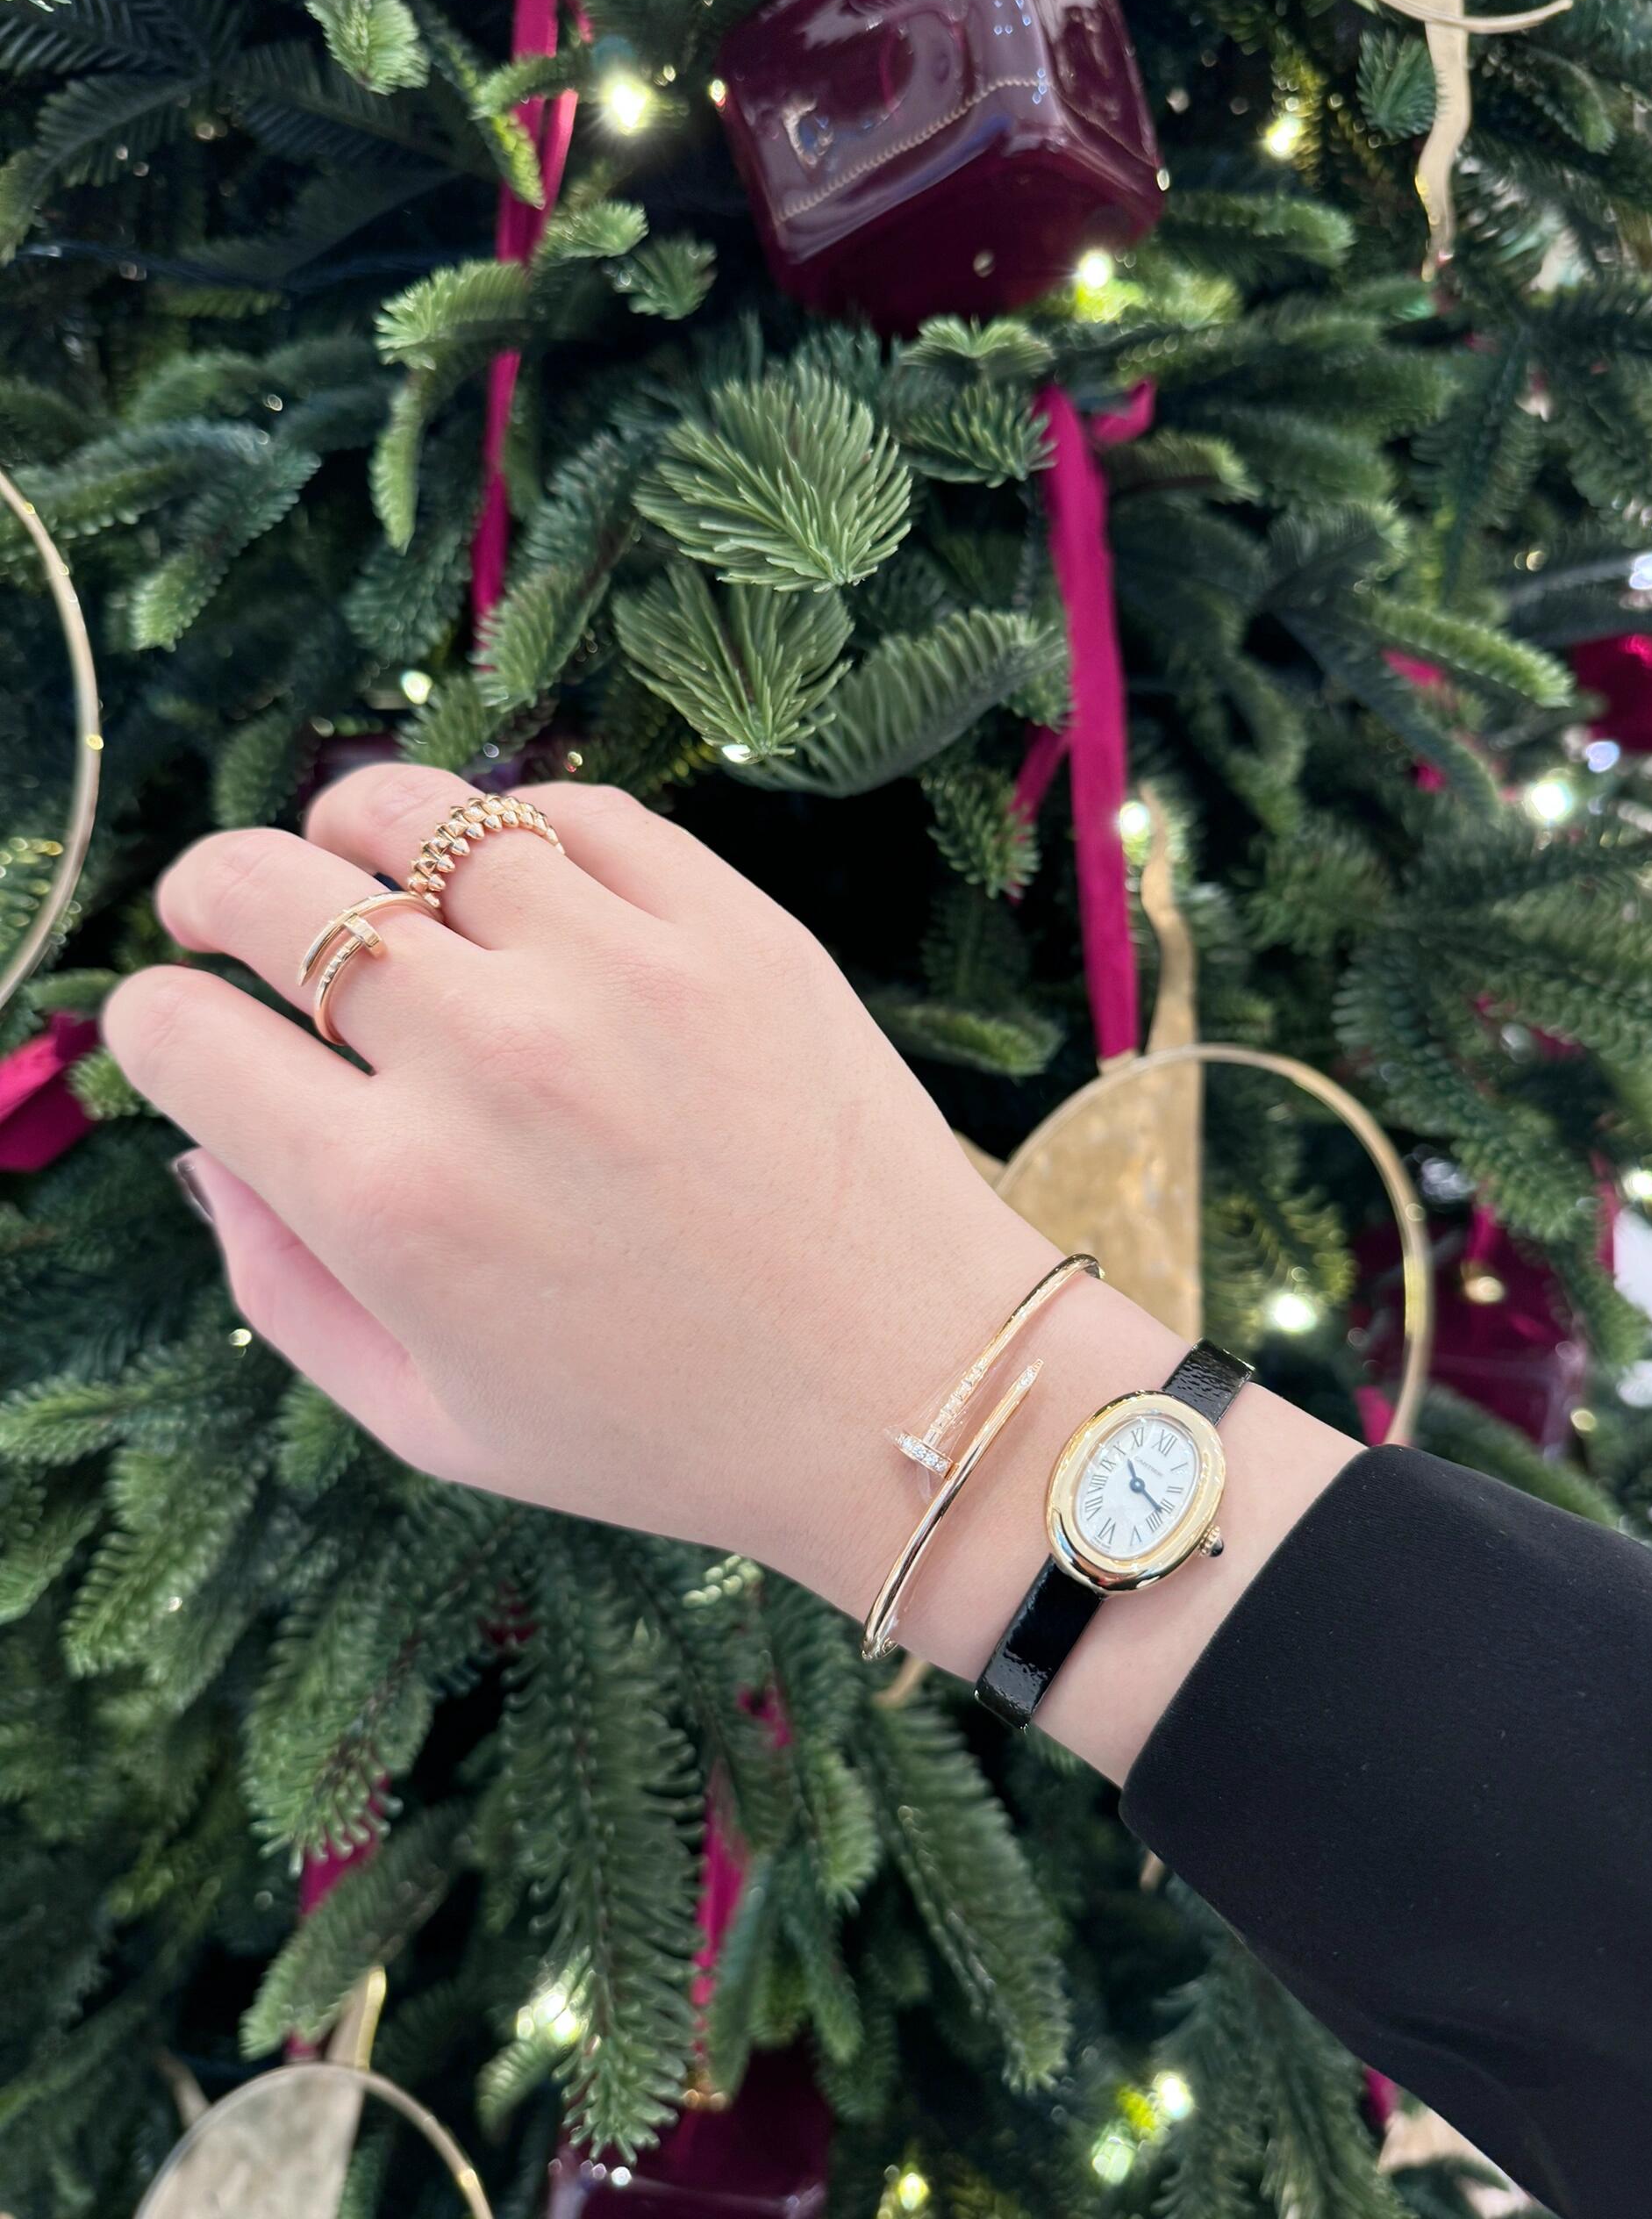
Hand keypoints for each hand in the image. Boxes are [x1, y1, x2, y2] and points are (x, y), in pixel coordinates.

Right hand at [102, 766, 1063, 1602]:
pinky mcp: (728, 925)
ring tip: (359, 863)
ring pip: (412, 814)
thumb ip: (287, 1290)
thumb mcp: (436, 1419)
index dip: (153, 1023)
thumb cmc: (665, 1430)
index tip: (187, 1031)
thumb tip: (206, 1151)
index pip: (180, 1032)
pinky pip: (570, 812)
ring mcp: (615, 973)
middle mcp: (485, 1061)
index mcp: (391, 1198)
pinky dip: (511, 829)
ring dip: (350, 829)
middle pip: (267, 886)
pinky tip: (513, 879)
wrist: (907, 1386)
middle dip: (212, 893)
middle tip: (228, 912)